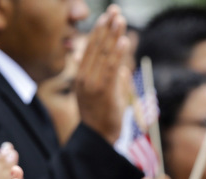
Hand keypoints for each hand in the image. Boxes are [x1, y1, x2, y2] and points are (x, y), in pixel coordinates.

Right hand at [76, 5, 128, 144]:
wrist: (98, 138)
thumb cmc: (102, 118)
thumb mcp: (104, 96)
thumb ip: (113, 80)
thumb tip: (124, 68)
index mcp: (81, 78)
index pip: (90, 50)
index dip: (99, 32)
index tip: (107, 16)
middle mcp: (84, 79)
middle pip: (96, 48)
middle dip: (106, 28)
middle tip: (115, 10)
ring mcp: (92, 85)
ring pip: (104, 55)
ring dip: (113, 35)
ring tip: (120, 19)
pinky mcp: (104, 91)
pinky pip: (111, 68)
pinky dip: (118, 53)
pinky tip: (124, 40)